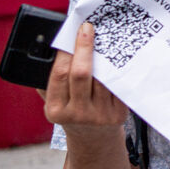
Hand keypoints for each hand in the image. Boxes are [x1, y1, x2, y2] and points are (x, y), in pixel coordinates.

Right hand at [42, 22, 129, 140]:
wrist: (93, 139)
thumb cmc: (71, 112)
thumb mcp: (55, 102)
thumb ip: (50, 80)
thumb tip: (55, 45)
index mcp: (56, 110)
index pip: (60, 75)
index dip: (66, 52)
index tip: (72, 33)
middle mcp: (77, 114)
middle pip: (81, 74)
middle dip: (84, 48)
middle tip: (88, 29)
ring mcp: (100, 115)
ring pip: (102, 77)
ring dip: (103, 55)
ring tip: (103, 38)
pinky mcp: (119, 113)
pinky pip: (117, 85)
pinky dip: (116, 69)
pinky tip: (115, 55)